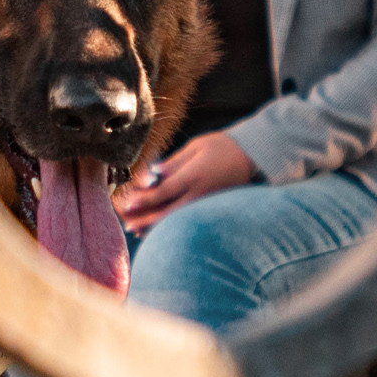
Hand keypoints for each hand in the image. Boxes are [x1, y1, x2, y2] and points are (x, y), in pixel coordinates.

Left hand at [116, 133, 255, 232]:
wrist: (251, 158)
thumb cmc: (221, 146)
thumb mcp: (196, 147)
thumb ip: (174, 163)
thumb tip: (153, 175)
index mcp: (193, 176)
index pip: (164, 192)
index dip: (143, 200)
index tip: (127, 204)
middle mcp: (198, 193)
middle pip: (166, 212)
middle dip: (143, 218)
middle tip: (125, 221)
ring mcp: (204, 204)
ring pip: (175, 220)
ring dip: (153, 226)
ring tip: (135, 229)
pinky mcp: (208, 208)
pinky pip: (184, 220)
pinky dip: (168, 225)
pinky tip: (156, 229)